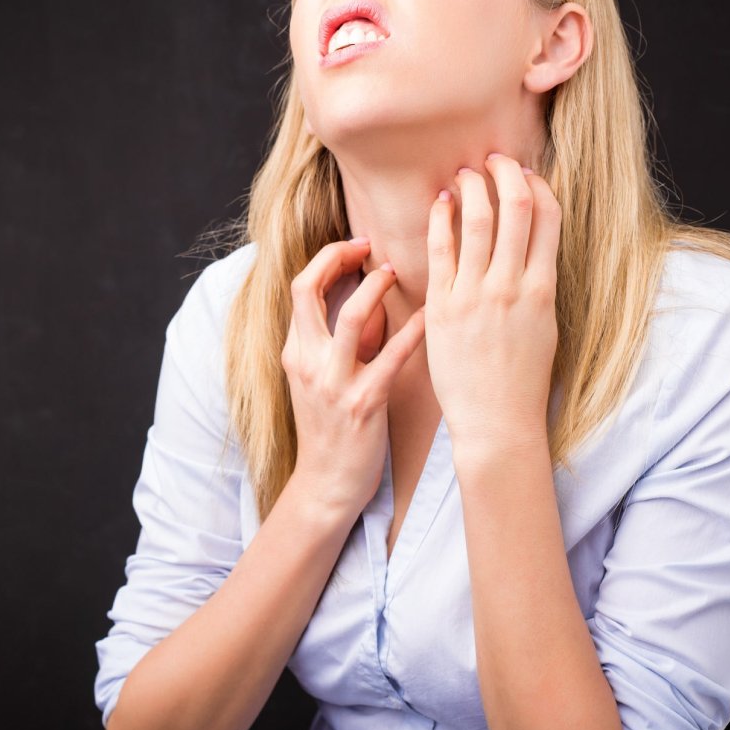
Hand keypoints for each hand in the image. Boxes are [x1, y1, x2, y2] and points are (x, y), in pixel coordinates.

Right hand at [281, 237, 427, 519]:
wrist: (326, 484)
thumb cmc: (332, 430)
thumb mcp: (322, 379)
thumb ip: (340, 340)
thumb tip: (369, 299)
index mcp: (295, 352)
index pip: (299, 288)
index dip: (326, 258)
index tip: (355, 245)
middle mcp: (307, 362)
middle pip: (308, 289)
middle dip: (338, 257)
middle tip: (370, 245)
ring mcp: (333, 383)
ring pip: (351, 316)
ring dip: (377, 286)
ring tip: (396, 272)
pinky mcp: (363, 403)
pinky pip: (392, 357)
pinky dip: (415, 331)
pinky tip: (434, 315)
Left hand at [424, 153, 560, 458]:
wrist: (496, 421)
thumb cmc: (520, 379)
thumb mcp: (542, 326)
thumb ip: (535, 285)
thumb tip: (528, 250)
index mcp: (543, 288)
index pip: (548, 217)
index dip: (538, 185)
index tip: (526, 173)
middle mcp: (512, 285)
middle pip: (516, 208)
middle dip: (506, 174)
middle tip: (494, 159)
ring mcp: (476, 295)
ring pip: (478, 222)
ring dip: (473, 188)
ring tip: (466, 172)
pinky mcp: (444, 307)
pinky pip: (440, 250)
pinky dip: (441, 219)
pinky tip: (440, 203)